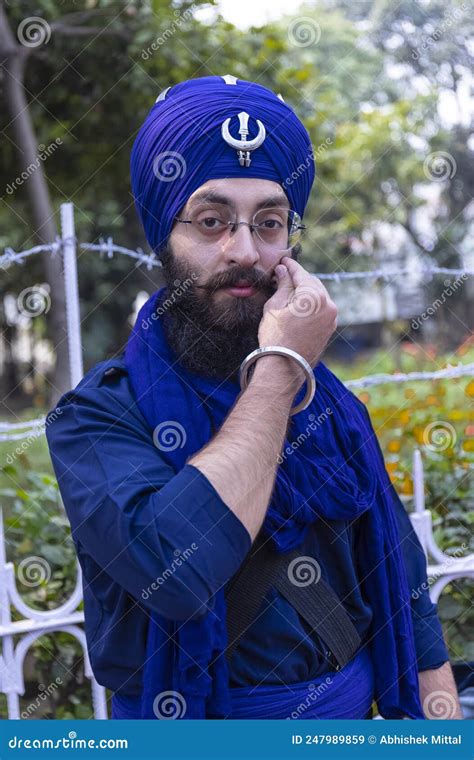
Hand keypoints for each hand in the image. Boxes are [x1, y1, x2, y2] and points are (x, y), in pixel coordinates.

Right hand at [258, 257, 337, 383]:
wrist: (285, 367)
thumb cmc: (276, 336)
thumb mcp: (274, 306)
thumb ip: (283, 285)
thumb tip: (283, 270)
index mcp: (315, 296)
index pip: (301, 274)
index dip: (290, 266)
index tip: (283, 260)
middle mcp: (328, 305)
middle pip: (312, 283)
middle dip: (299, 278)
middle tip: (284, 275)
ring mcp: (332, 318)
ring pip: (318, 296)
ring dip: (306, 291)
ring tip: (289, 291)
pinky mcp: (330, 329)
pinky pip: (321, 309)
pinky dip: (311, 304)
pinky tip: (298, 306)